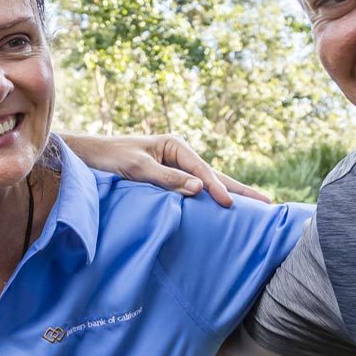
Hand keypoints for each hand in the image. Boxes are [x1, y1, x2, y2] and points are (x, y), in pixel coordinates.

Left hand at [61, 133, 270, 206]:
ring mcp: (176, 168)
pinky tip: (223, 209)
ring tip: (255, 206)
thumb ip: (167, 179)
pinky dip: (210, 200)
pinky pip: (195, 191)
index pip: (202, 171)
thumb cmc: (110, 159)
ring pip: (208, 184)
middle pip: (214, 175)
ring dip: (228, 195)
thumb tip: (199, 189)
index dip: (217, 188)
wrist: (89, 157)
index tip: (229, 205)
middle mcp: (179, 155)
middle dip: (238, 190)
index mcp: (174, 145)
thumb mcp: (137, 168)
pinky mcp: (170, 181)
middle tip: (266, 203)